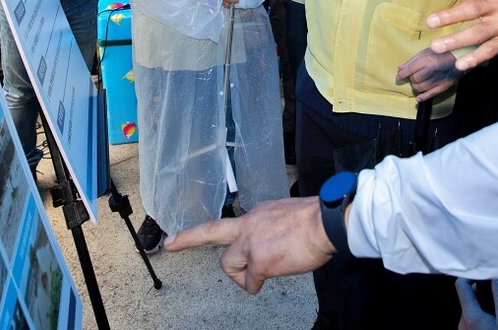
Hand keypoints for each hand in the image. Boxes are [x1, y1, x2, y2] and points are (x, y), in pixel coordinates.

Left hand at [164, 197, 333, 293]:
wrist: (327, 223)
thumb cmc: (316, 220)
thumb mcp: (286, 215)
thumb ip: (270, 227)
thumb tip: (271, 242)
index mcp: (257, 214)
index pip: (224, 223)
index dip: (197, 231)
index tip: (175, 237)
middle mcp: (249, 225)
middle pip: (211, 234)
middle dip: (187, 240)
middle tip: (170, 245)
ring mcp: (252, 244)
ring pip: (229, 265)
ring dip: (241, 274)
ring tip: (260, 274)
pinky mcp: (260, 261)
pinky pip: (251, 282)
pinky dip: (258, 284)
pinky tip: (271, 277)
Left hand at [396, 47, 462, 101]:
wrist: (461, 56)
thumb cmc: (442, 52)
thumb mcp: (426, 52)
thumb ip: (412, 60)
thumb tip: (400, 68)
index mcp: (428, 60)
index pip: (410, 70)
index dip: (402, 74)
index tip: (398, 76)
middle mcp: (432, 70)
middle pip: (415, 79)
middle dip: (411, 78)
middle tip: (413, 75)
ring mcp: (439, 79)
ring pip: (420, 88)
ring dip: (416, 86)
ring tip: (417, 82)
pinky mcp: (444, 86)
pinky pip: (431, 94)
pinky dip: (423, 97)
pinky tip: (418, 98)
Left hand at [456, 278, 497, 329]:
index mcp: (470, 315)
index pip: (461, 284)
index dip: (473, 274)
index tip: (489, 271)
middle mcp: (464, 319)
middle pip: (472, 293)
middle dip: (490, 287)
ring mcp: (467, 325)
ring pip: (477, 303)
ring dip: (492, 297)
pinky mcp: (472, 329)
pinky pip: (478, 313)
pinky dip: (489, 308)